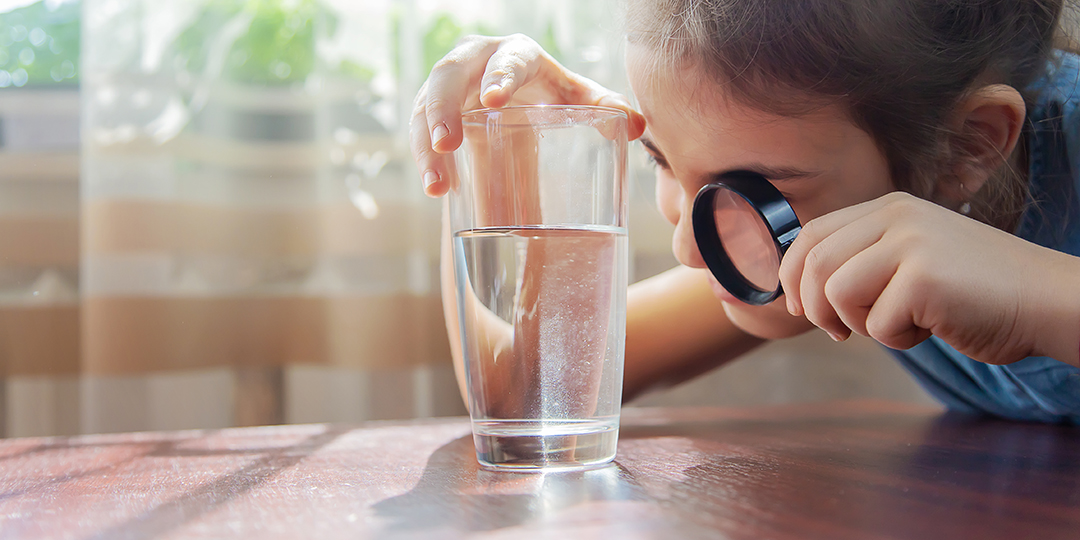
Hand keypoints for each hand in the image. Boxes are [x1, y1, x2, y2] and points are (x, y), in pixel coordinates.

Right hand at [410, 33, 645, 196]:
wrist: (522, 103)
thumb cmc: (552, 96)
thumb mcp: (577, 100)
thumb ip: (606, 108)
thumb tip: (637, 125)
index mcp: (517, 54)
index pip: (506, 58)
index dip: (498, 74)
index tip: (492, 100)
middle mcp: (476, 61)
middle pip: (448, 75)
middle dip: (442, 107)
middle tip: (446, 143)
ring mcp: (449, 86)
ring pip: (424, 106)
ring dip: (425, 143)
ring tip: (437, 184)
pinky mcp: (432, 110)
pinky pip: (420, 131)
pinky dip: (425, 160)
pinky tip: (436, 190)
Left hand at [779, 191, 1079, 366]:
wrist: (1046, 300)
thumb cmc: (976, 292)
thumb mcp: (913, 258)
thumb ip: (865, 261)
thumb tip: (802, 290)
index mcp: (889, 207)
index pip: (812, 233)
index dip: (792, 274)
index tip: (798, 307)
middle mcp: (896, 216)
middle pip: (815, 263)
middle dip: (815, 307)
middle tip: (838, 333)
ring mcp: (911, 243)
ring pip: (838, 292)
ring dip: (861, 323)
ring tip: (902, 323)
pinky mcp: (924, 277)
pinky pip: (877, 324)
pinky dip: (898, 339)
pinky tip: (933, 327)